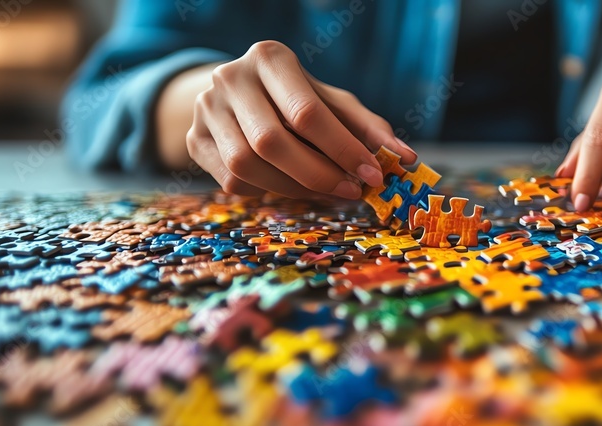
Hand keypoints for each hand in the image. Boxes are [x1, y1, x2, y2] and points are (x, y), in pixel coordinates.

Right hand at [185, 40, 416, 198]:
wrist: (239, 94)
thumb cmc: (298, 99)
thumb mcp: (334, 103)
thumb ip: (369, 129)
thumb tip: (407, 159)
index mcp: (269, 58)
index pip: (307, 112)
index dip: (342, 149)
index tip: (373, 174)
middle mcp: (230, 78)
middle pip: (271, 142)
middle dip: (318, 174)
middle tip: (352, 191)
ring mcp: (205, 109)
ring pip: (247, 166)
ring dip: (294, 188)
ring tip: (327, 191)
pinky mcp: (194, 141)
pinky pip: (232, 181)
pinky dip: (269, 190)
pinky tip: (291, 185)